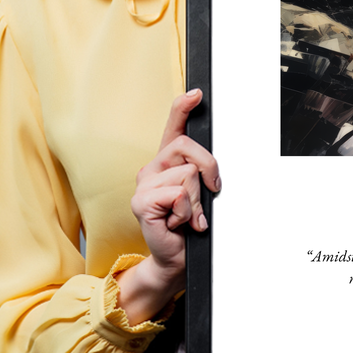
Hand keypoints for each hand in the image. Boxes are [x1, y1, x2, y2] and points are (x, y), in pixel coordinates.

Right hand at [116, 89, 220, 323]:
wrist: (176, 258)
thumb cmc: (189, 226)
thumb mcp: (201, 194)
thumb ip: (202, 174)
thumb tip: (211, 167)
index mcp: (167, 163)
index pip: (173, 127)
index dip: (183, 107)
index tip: (197, 93)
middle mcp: (152, 168)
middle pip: (188, 147)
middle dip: (209, 169)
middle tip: (210, 193)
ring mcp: (144, 184)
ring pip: (187, 174)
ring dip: (197, 200)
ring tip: (188, 216)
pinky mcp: (141, 202)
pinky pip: (178, 194)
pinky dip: (187, 212)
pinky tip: (178, 223)